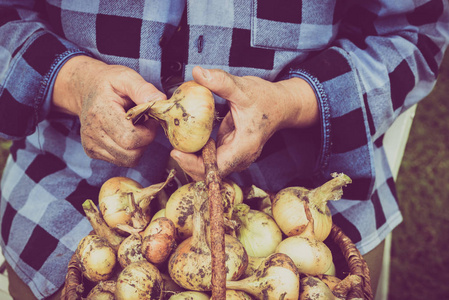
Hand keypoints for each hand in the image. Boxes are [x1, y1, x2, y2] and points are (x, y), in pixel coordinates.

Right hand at [52, 55, 165, 165]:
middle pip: (131, 154)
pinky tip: (125, 132)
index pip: (130, 139)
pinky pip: (120, 160)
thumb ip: (144, 89)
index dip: (148, 131)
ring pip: (128, 160)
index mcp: (100, 113)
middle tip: (144, 123)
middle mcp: (92, 133)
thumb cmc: (108, 82)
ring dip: (138, 146)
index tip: (149, 117)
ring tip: (135, 127)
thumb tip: (161, 101)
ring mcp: (90, 144)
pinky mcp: (92, 151)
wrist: (84, 88)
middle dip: (145, 140)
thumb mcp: (126, 77)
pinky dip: (129, 150)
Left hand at [171, 66, 318, 180]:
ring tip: (178, 142)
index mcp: (245, 147)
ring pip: (210, 167)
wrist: (282, 105)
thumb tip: (197, 72)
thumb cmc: (266, 99)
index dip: (194, 164)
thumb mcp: (243, 88)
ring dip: (193, 158)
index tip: (177, 152)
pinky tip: (188, 140)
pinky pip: (212, 158)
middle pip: (210, 172)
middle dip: (189, 162)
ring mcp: (236, 156)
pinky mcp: (231, 150)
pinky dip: (199, 152)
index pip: (217, 167)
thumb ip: (221, 81)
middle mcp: (241, 157)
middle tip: (173, 145)